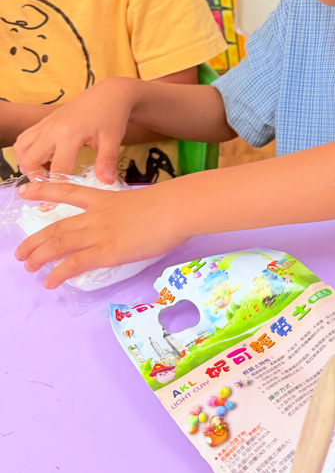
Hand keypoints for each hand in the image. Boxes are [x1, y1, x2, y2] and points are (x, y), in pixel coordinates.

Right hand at [13, 78, 136, 182]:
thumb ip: (107, 160)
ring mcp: (45, 125)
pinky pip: (24, 138)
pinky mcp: (44, 122)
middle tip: (51, 186)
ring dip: (27, 164)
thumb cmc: (112, 116)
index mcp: (69, 135)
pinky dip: (26, 152)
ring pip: (21, 148)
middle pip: (30, 160)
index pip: (57, 170)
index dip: (56, 187)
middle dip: (36, 177)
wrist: (108, 93)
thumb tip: (107, 182)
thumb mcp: (113, 138)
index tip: (56, 203)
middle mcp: (52, 130)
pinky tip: (43, 159)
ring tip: (45, 172)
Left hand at [15, 178, 188, 287]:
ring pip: (59, 244)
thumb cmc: (170, 204)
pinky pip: (76, 264)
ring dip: (40, 256)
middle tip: (20, 252)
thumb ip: (132, 212)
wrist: (176, 208)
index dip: (43, 191)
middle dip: (35, 240)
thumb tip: (136, 223)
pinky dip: (59, 273)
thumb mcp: (145, 201)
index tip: (24, 191)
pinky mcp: (108, 252)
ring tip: (28, 267)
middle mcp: (96, 216)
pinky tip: (51, 282)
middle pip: (57, 227)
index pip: (67, 192)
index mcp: (105, 199)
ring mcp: (100, 233)